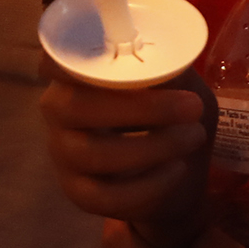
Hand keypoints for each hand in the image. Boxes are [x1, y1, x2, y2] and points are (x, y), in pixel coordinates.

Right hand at [39, 66, 209, 239]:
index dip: (71, 58)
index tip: (109, 52)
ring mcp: (64, 154)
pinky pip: (107, 195)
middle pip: (76, 107)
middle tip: (193, 106)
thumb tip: (170, 60)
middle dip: (140, 108)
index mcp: (74, 73)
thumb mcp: (178, 84)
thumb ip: (169, 69)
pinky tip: (177, 169)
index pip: (54, 60)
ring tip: (194, 136)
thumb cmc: (171, 114)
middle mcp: (58, 110)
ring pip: (94, 154)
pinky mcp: (78, 193)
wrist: (179, 171)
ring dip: (153, 147)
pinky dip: (149, 185)